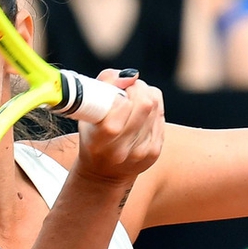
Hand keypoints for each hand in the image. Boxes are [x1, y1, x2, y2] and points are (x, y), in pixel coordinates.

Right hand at [75, 69, 164, 183]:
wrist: (103, 172)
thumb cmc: (92, 134)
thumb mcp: (87, 110)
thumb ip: (105, 83)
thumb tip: (132, 76)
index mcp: (99, 140)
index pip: (122, 106)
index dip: (122, 91)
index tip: (116, 92)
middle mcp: (121, 149)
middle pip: (145, 104)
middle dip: (138, 88)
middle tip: (128, 90)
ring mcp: (140, 152)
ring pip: (155, 107)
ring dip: (146, 96)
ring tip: (133, 100)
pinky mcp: (154, 152)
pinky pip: (161, 118)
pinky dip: (153, 109)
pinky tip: (140, 114)